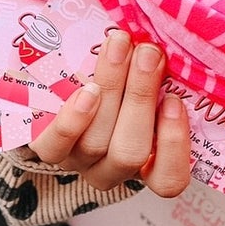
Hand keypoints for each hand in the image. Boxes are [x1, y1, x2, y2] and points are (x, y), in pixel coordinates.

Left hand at [25, 29, 190, 193]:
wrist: (59, 78)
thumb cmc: (119, 78)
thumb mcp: (145, 79)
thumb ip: (162, 73)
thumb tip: (175, 45)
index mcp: (148, 161)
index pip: (169, 180)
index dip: (174, 146)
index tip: (174, 101)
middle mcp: (114, 167)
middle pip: (131, 152)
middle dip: (141, 98)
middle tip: (148, 53)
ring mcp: (80, 162)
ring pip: (97, 142)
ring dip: (111, 90)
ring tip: (119, 48)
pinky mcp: (49, 150)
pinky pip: (57, 146)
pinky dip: (73, 120)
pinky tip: (86, 90)